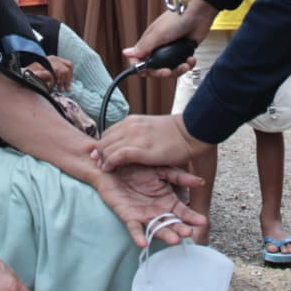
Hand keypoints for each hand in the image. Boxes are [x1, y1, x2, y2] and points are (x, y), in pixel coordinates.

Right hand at [24, 55, 73, 91]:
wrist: (22, 76)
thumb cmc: (35, 78)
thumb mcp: (49, 76)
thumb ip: (58, 77)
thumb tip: (68, 86)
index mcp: (54, 59)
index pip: (69, 64)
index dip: (71, 75)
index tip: (69, 85)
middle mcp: (51, 58)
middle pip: (67, 67)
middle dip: (67, 80)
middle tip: (65, 89)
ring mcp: (46, 61)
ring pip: (62, 70)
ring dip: (61, 81)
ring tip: (59, 89)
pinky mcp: (42, 66)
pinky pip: (53, 74)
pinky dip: (53, 82)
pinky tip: (51, 86)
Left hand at [94, 162, 207, 246]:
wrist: (115, 165)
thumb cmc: (139, 168)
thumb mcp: (162, 170)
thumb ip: (179, 176)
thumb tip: (200, 181)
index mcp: (168, 201)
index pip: (183, 212)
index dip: (192, 218)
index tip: (202, 222)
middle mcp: (158, 212)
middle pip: (171, 224)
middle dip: (180, 229)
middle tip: (188, 233)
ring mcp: (144, 216)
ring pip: (156, 228)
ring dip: (164, 235)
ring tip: (173, 240)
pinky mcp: (128, 217)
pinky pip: (134, 228)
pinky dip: (138, 236)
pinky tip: (143, 243)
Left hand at [95, 113, 213, 173]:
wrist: (190, 132)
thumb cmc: (175, 133)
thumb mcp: (149, 128)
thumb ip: (136, 134)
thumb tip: (127, 145)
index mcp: (131, 121)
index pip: (107, 133)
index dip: (103, 145)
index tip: (103, 156)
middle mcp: (129, 126)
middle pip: (103, 140)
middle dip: (100, 153)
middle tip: (101, 164)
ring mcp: (133, 137)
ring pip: (106, 148)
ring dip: (103, 160)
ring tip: (106, 169)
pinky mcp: (140, 149)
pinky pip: (116, 155)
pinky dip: (109, 163)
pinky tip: (109, 170)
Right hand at [122, 0, 215, 76]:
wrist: (199, 14)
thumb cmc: (178, 18)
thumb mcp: (158, 34)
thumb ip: (143, 46)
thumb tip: (126, 53)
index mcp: (150, 42)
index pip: (139, 59)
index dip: (141, 68)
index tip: (148, 72)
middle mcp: (159, 47)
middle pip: (155, 69)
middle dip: (162, 72)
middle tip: (168, 71)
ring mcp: (172, 50)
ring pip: (170, 69)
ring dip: (178, 70)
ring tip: (184, 65)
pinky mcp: (183, 52)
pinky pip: (183, 65)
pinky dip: (188, 65)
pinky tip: (191, 59)